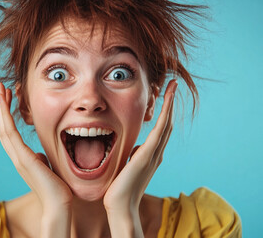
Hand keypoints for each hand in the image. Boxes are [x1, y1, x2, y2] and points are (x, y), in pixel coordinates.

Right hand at [0, 82, 71, 236]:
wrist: (58, 204)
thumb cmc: (56, 188)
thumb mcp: (48, 168)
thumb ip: (40, 160)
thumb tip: (39, 154)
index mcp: (22, 157)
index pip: (10, 132)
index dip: (8, 114)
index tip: (10, 96)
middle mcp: (16, 156)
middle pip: (3, 126)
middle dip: (1, 106)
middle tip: (0, 87)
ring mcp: (17, 157)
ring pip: (3, 126)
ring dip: (1, 106)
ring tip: (0, 87)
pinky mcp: (22, 157)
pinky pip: (10, 132)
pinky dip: (6, 115)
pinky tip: (4, 100)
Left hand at [103, 80, 177, 236]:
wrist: (120, 205)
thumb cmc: (119, 189)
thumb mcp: (126, 167)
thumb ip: (132, 156)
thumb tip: (133, 147)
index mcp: (150, 155)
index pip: (160, 129)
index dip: (164, 112)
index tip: (165, 96)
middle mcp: (156, 153)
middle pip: (167, 123)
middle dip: (170, 103)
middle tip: (172, 85)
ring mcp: (154, 154)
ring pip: (166, 123)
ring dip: (170, 103)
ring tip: (172, 86)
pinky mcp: (147, 155)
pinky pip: (160, 130)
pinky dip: (165, 114)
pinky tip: (167, 100)